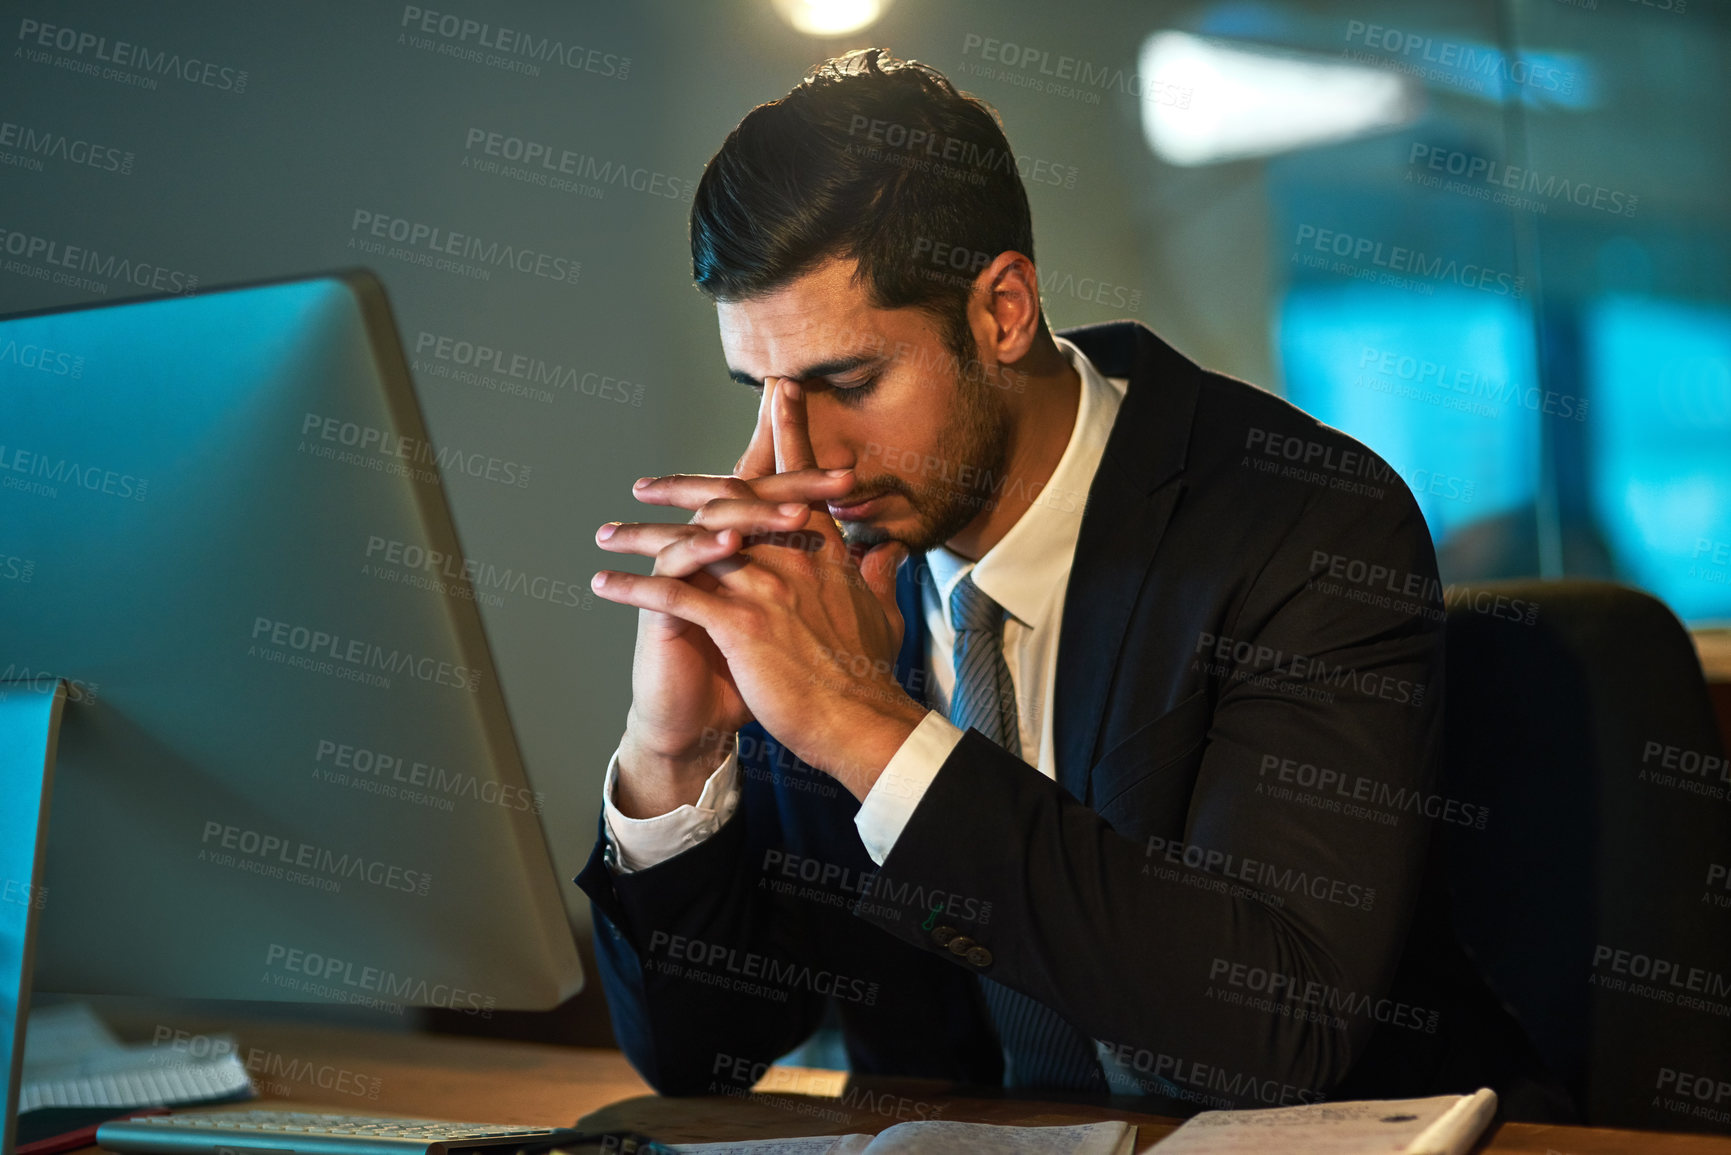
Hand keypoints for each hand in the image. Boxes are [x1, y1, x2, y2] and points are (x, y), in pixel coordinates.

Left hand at [593, 379, 925, 798]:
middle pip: (731, 501)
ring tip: (608, 536)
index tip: (777, 396)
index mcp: (824, 553)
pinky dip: (634, 587)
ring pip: (692, 544)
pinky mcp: (740, 625)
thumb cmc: (870, 674)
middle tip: (646, 482)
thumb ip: (879, 577)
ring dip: (642, 538)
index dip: (788, 435)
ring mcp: (764, 589)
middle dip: (684, 486)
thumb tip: (888, 553)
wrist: (861, 722)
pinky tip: (603, 584)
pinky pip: (673, 596)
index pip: (799, 482)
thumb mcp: (884, 614)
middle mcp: (792, 559)